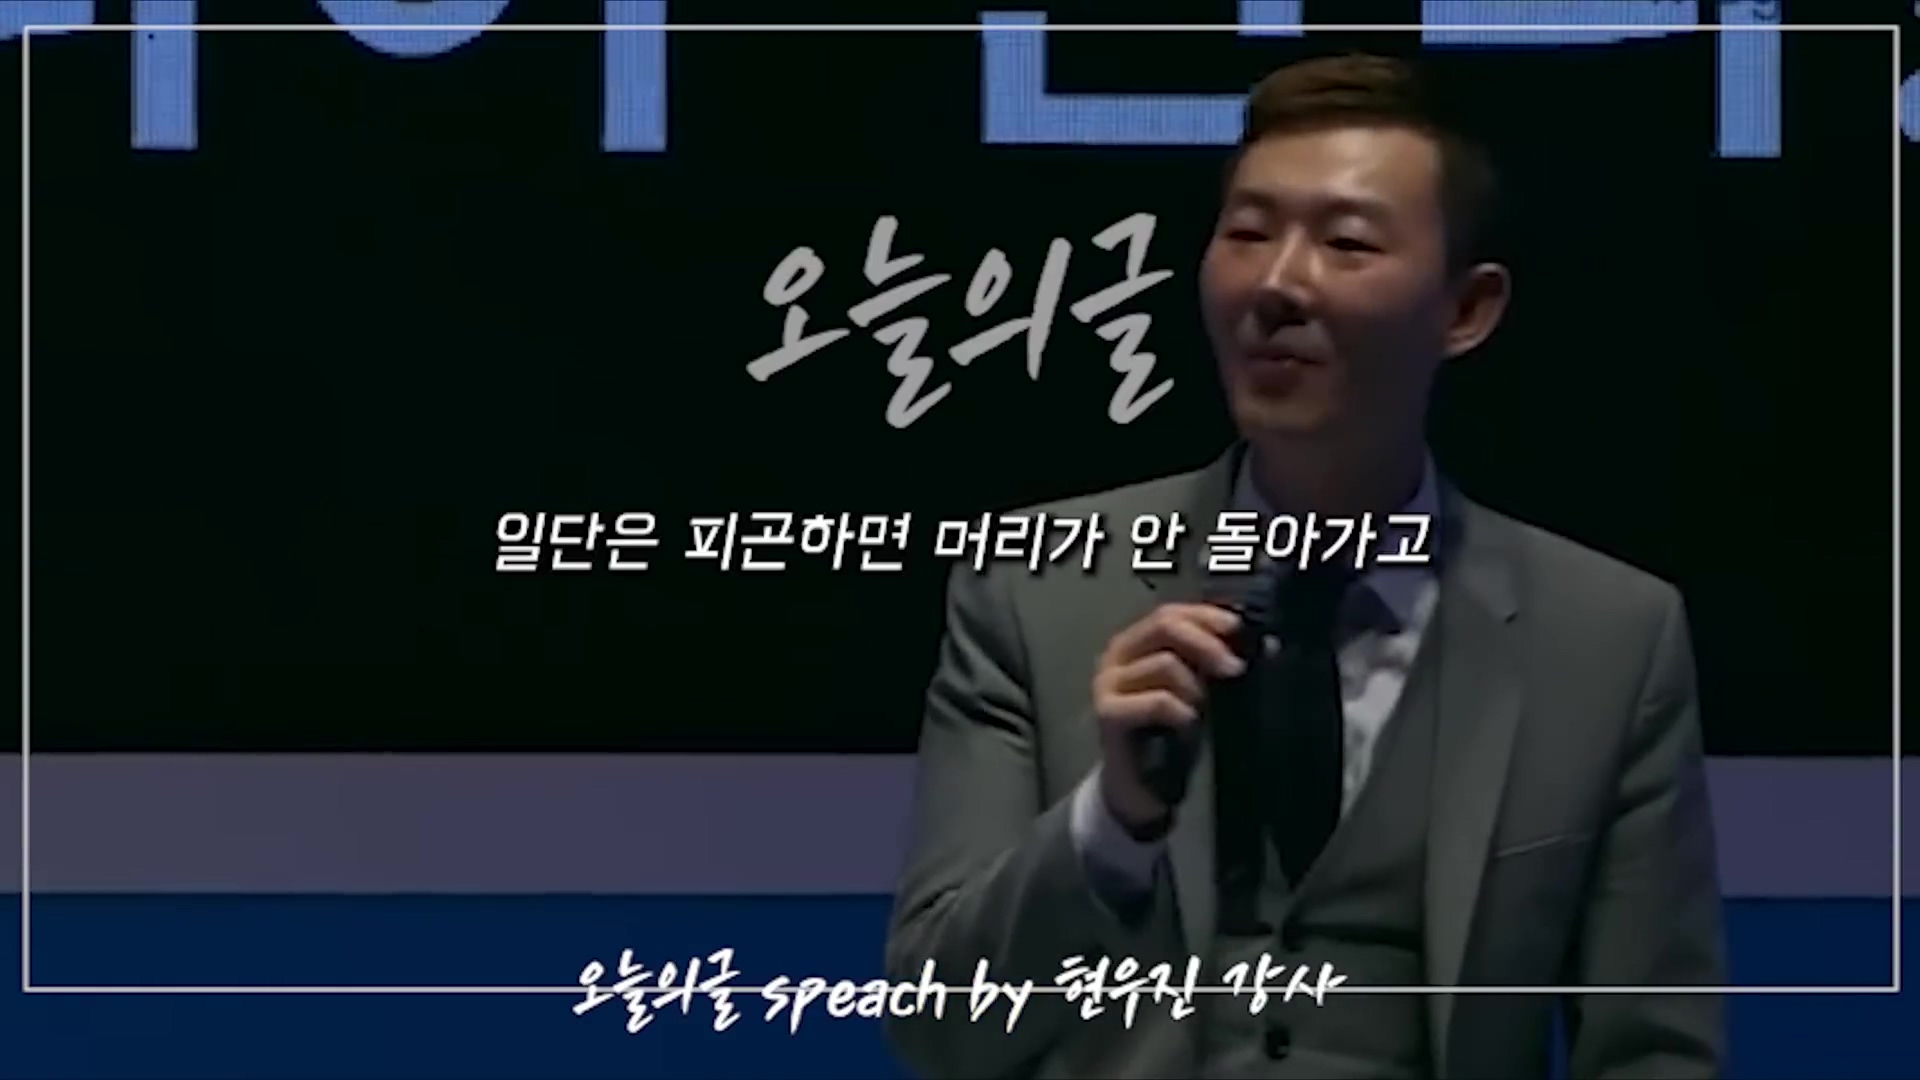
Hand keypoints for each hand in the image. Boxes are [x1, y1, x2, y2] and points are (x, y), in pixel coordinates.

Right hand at [1091, 603, 1245, 834]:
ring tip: (1204, 712)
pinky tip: (1189, 727)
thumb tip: (1266, 644)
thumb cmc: (1172, 735)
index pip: (1172, 612)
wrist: (1142, 789)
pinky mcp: (1108, 713)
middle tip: (1235, 668)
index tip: (1239, 629)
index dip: (1207, 616)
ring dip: (1197, 687)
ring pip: (1165, 663)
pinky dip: (1183, 712)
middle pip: (1164, 624)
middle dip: (1207, 642)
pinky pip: (1158, 701)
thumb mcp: (1200, 692)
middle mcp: (1117, 655)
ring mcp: (1108, 682)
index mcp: (1137, 642)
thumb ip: (1216, 664)